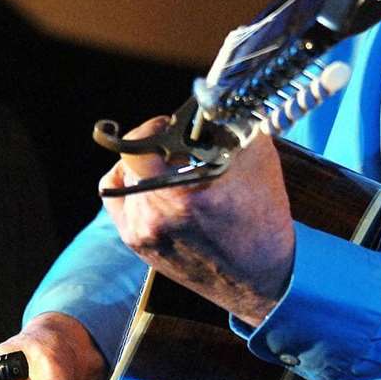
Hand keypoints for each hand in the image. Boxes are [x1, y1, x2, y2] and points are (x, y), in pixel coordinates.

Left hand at [101, 115, 295, 326]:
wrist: (262, 281)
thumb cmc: (264, 219)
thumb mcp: (258, 159)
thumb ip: (229, 123)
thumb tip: (209, 97)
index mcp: (183, 194)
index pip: (140, 143)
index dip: (154, 126)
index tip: (173, 125)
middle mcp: (155, 216)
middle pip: (133, 157)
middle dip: (157, 144)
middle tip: (179, 144)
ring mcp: (142, 233)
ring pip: (124, 176)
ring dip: (147, 166)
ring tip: (174, 169)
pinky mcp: (137, 244)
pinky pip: (116, 200)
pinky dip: (131, 187)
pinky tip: (154, 185)